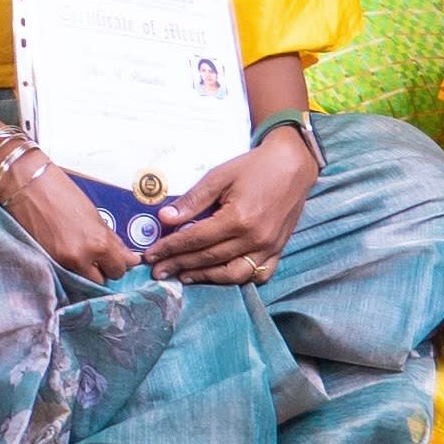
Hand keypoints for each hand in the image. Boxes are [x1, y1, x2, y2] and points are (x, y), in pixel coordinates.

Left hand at [143, 125, 318, 286]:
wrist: (293, 165)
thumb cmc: (254, 167)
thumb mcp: (219, 176)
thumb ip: (193, 200)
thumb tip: (164, 218)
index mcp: (238, 218)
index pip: (195, 239)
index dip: (170, 248)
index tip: (150, 256)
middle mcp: (254, 238)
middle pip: (209, 259)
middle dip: (180, 265)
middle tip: (158, 271)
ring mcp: (269, 247)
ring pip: (233, 273)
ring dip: (206, 277)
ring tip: (183, 276)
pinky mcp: (278, 249)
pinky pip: (258, 274)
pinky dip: (238, 279)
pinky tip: (220, 276)